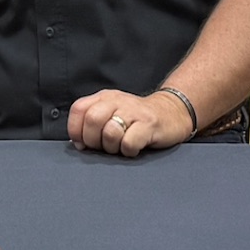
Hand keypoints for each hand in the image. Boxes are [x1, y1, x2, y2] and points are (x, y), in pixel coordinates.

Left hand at [65, 87, 191, 157]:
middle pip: (92, 120)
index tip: (83, 143)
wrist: (173, 113)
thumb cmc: (137, 119)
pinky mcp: (149, 125)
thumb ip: (93, 123)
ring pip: (110, 133)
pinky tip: (134, 148)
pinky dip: (128, 151)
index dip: (76, 130)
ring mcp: (134, 112)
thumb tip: (78, 143)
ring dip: (111, 147)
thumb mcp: (112, 113)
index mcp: (104, 97)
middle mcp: (118, 101)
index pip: (78, 109)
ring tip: (120, 146)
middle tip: (103, 146)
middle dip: (93, 140)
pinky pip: (129, 143)